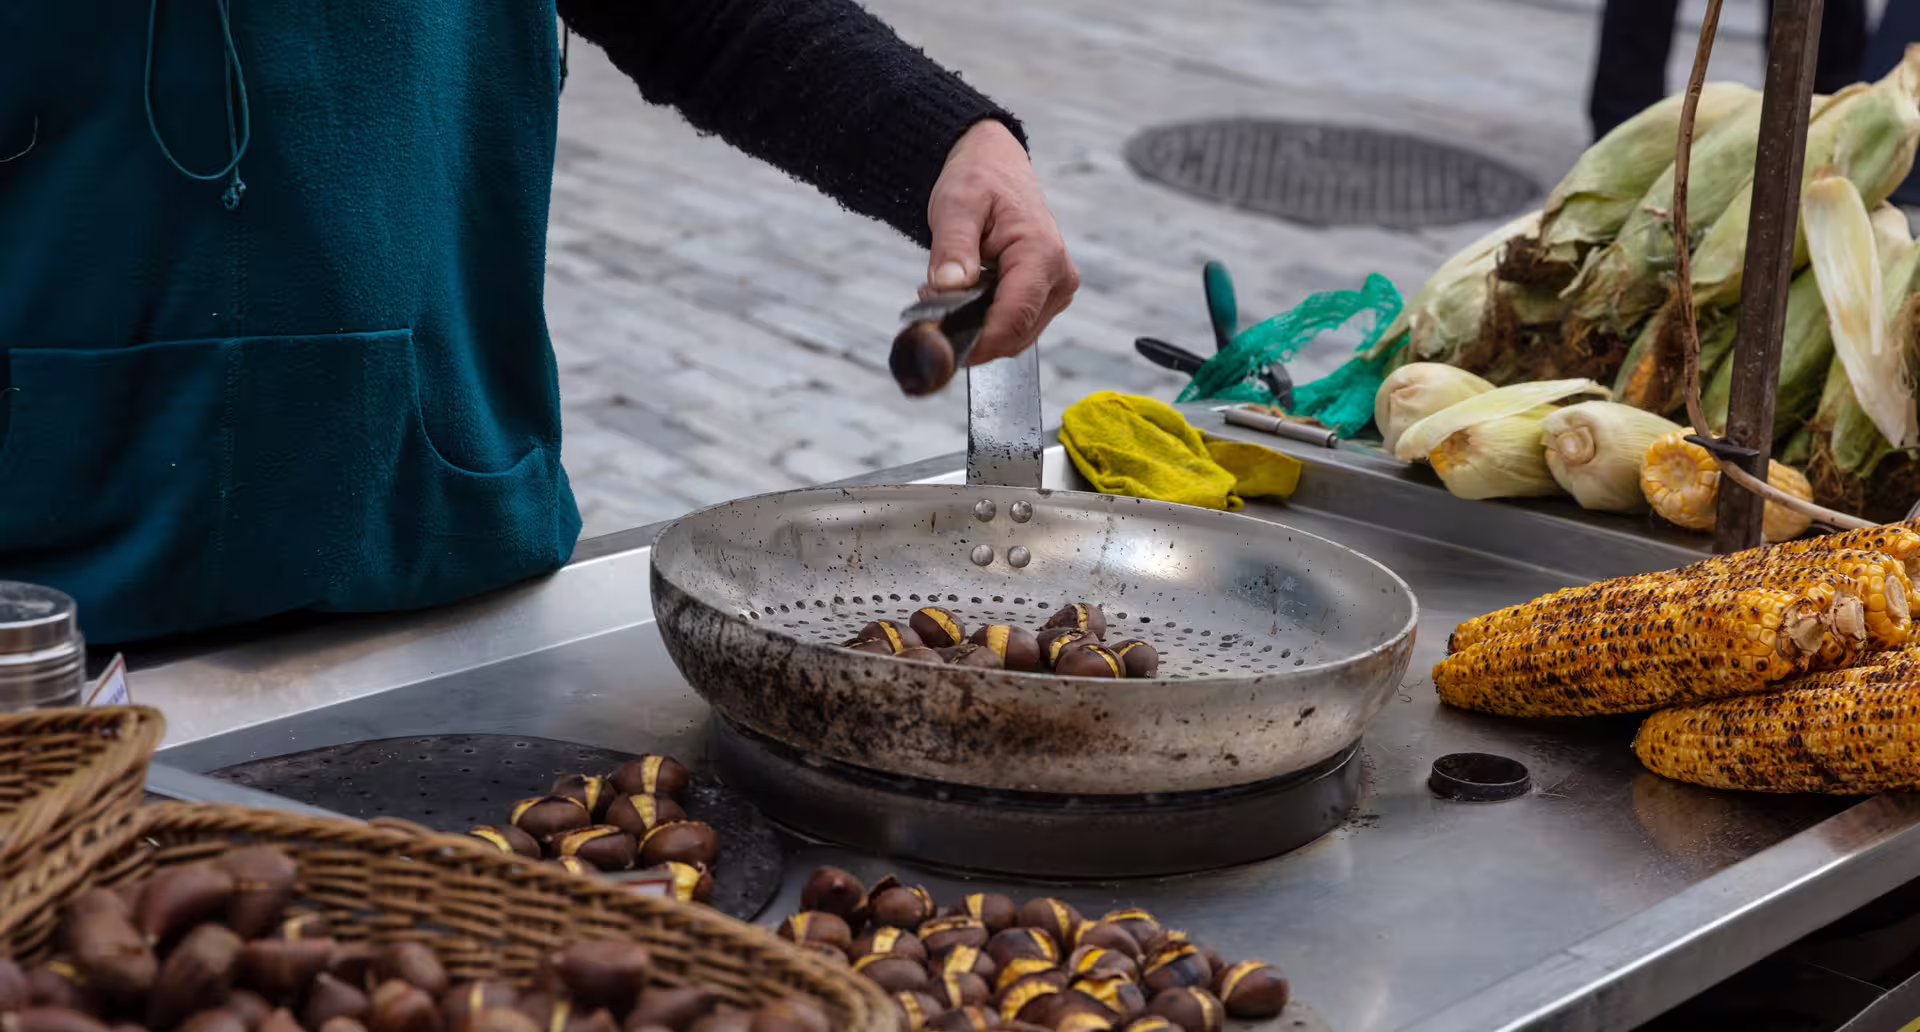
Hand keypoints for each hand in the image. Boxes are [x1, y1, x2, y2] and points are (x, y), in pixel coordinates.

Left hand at [926, 120, 1077, 363]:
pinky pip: (1015, 327)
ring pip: (1014, 337)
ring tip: (946, 291)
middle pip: (1014, 335)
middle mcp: (1059, 278)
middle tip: (928, 306)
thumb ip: (953, 247)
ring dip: (977, 328)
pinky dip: (986, 321)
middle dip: (971, 333)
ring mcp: (1057, 291)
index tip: (938, 344)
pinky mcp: (1047, 298)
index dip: (976, 341)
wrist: (996, 166)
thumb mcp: (956, 205)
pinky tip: (965, 294)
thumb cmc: (979, 179)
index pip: (1013, 319)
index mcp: (1041, 254)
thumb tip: (948, 286)